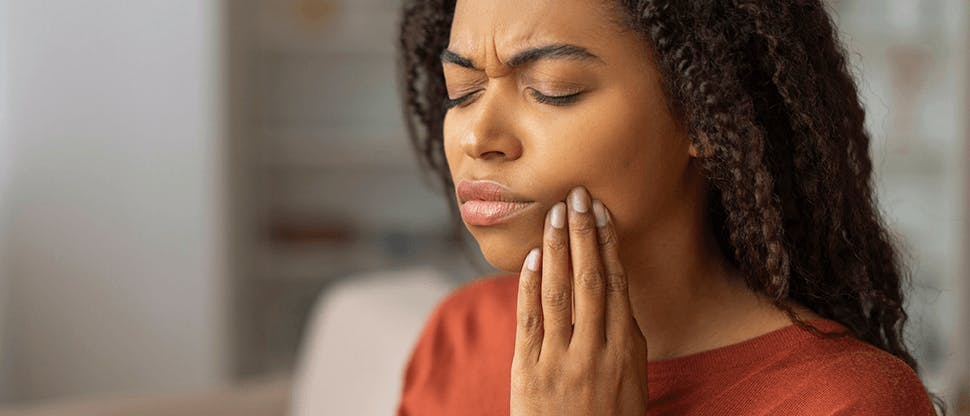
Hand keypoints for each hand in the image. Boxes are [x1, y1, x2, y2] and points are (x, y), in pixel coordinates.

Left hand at [510, 186, 648, 414]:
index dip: (608, 245)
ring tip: (554, 213)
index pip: (616, 285)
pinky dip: (531, 284)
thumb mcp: (630, 381)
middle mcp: (596, 352)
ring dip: (557, 248)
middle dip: (583, 234)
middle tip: (578, 195)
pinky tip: (533, 256)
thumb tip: (616, 291)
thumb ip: (623, 338)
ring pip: (560, 293)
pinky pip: (530, 319)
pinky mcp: (530, 371)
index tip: (601, 211)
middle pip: (590, 280)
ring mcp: (562, 360)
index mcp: (626, 351)